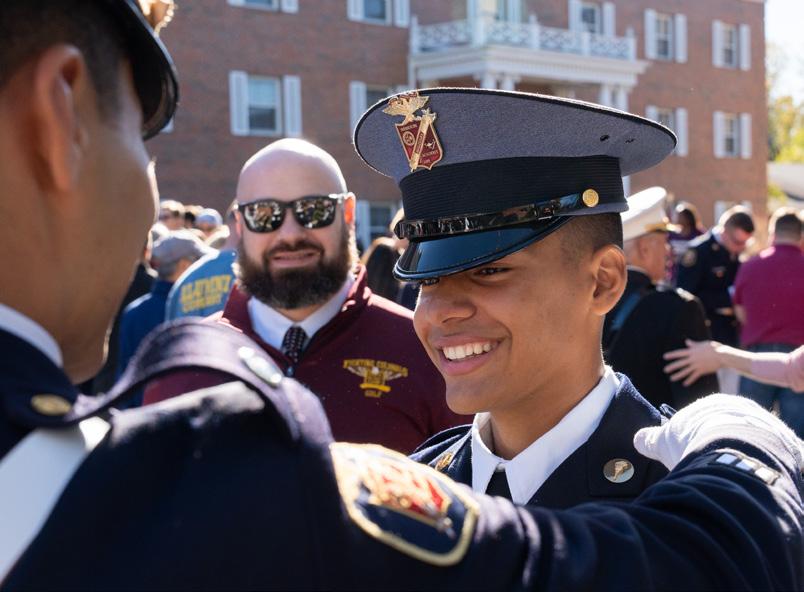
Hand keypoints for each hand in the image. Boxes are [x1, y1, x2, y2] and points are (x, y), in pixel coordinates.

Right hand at [634, 394, 802, 469]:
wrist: (736, 452)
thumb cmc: (695, 444)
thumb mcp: (662, 441)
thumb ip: (650, 439)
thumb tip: (639, 439)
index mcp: (714, 404)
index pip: (701, 419)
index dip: (692, 439)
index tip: (689, 455)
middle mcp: (742, 410)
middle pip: (728, 430)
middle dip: (718, 447)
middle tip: (709, 467)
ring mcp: (764, 425)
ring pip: (751, 443)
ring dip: (741, 457)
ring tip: (729, 476)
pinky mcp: (783, 442)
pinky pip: (771, 454)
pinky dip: (762, 465)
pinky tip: (751, 478)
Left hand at [663, 339, 721, 385]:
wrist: (723, 356)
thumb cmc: (714, 348)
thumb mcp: (703, 344)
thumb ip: (694, 344)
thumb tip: (687, 342)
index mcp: (692, 351)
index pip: (679, 353)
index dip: (671, 355)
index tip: (664, 357)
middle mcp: (693, 359)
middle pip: (680, 363)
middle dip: (672, 367)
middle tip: (665, 370)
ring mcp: (697, 365)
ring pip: (685, 371)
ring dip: (678, 375)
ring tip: (671, 378)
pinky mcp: (702, 371)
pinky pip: (694, 376)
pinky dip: (689, 380)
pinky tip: (684, 384)